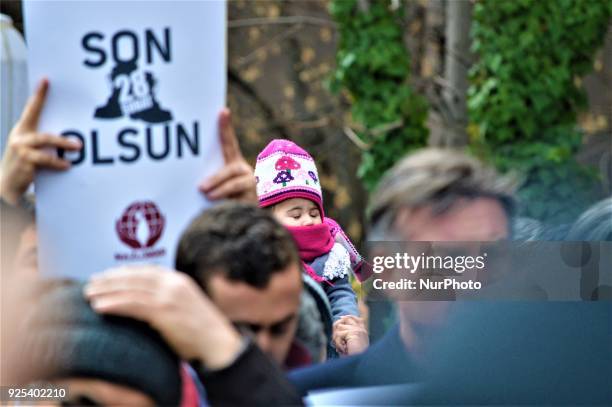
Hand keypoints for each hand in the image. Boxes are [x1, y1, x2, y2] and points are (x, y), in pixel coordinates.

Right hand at [0, 79, 81, 204]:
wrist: (7, 184)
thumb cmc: (26, 163)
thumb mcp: (33, 147)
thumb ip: (45, 139)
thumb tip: (72, 134)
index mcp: (23, 128)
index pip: (31, 108)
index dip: (38, 94)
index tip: (46, 79)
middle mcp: (19, 135)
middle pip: (35, 116)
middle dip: (45, 104)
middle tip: (65, 100)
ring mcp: (21, 147)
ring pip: (44, 139)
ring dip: (63, 143)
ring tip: (78, 147)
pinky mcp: (25, 161)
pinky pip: (45, 159)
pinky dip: (57, 163)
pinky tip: (67, 165)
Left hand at [84, 265, 242, 368]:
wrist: (218, 344)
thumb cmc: (200, 332)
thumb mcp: (185, 307)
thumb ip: (167, 300)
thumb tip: (143, 303)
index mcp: (179, 280)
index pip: (146, 271)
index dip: (124, 272)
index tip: (107, 275)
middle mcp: (174, 283)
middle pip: (134, 276)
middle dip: (110, 279)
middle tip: (90, 283)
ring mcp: (170, 295)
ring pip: (131, 289)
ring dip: (106, 290)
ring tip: (88, 295)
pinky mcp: (165, 311)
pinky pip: (133, 304)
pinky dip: (114, 304)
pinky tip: (99, 307)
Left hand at [198, 109, 256, 202]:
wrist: (246, 215)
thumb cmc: (224, 197)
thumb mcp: (215, 184)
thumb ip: (206, 178)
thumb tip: (192, 183)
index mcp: (234, 163)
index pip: (229, 143)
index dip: (226, 128)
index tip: (222, 111)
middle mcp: (244, 172)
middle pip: (231, 170)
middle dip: (216, 178)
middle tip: (201, 187)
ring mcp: (251, 187)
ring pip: (236, 185)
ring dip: (221, 191)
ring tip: (208, 197)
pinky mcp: (252, 201)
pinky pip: (240, 202)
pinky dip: (229, 205)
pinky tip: (220, 209)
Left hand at [332, 315, 368, 355]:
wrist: (359, 365)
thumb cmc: (354, 359)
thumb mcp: (350, 345)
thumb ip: (346, 334)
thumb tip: (337, 323)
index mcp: (363, 332)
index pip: (357, 319)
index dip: (349, 317)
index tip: (342, 318)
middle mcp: (361, 330)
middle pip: (344, 320)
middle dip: (337, 329)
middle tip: (337, 342)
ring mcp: (358, 330)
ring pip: (339, 327)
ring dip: (337, 339)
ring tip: (342, 348)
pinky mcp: (353, 332)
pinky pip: (338, 335)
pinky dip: (338, 343)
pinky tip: (343, 350)